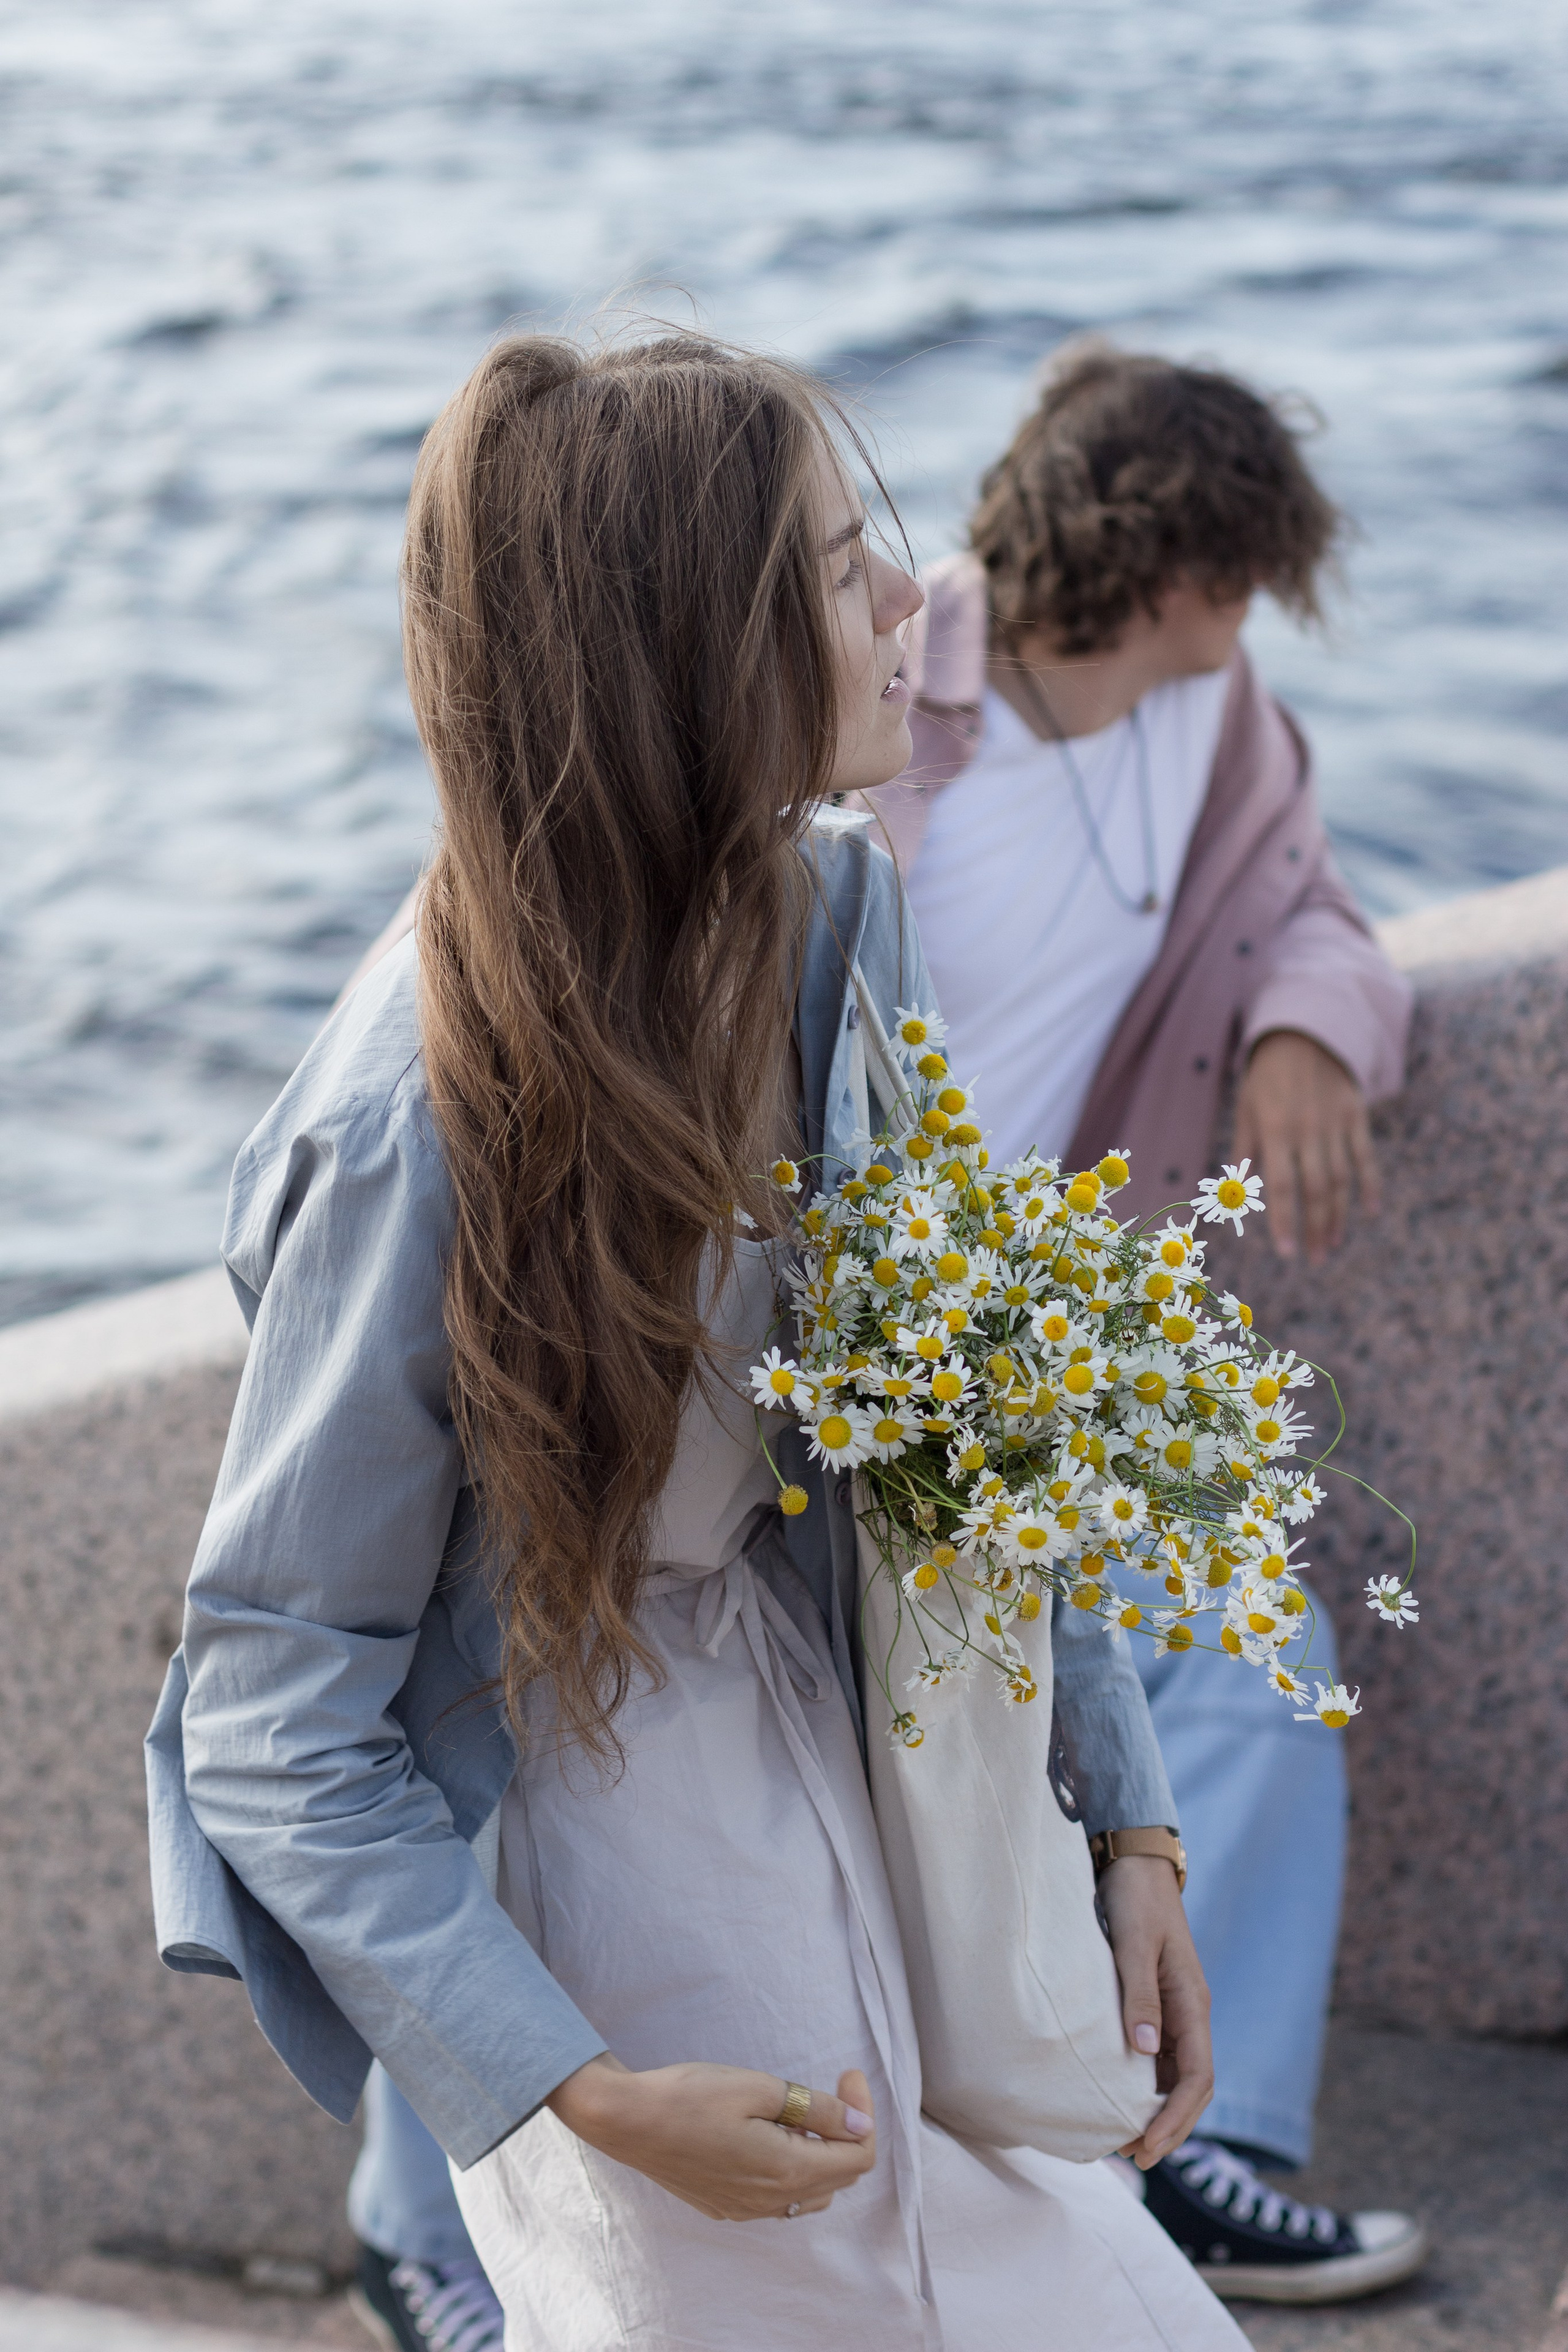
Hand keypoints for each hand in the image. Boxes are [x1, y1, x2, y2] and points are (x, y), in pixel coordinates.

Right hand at [546, 2054, 875, 2221]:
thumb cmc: (691, 2096)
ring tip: (797, 2111)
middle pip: (838, 2177)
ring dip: (819, 2153)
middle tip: (829, 2085)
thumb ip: (817, 2110)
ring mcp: (745, 2210)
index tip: (847, 2074)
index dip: (863, 2113)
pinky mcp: (723, 2206)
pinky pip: (777, 2196)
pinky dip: (790, 2167)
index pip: (857, 2158)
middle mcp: (770, 2202)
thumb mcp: (760, 2089)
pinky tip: (768, 2132)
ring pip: (809, 2192)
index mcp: (786, 2173)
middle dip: (845, 2130)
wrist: (626, 2120)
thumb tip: (861, 2125)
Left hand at [1099, 1855, 1212, 2168]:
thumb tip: (1145, 2054)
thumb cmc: (1134, 1900)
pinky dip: (1144, 2085)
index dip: (1177, 2119)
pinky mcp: (1155, 2004)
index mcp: (1193, 2004)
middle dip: (1168, 2127)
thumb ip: (1140, 1996)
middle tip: (1134, 2158)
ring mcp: (1174, 2011)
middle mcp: (1189, 2014)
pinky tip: (1119, 2098)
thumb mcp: (1134, 1945)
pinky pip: (1158, 2058)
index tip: (1149, 2148)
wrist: (1133, 1864)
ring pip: (1175, 2076)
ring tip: (1124, 2140)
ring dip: (1156, 2111)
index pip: (1198, 2079)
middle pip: (1191, 2088)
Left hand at [1233, 1029, 1379, 1264]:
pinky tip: (1369, 1211)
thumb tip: (1236, 1195)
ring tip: (1332, 1244)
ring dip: (1338, 1216)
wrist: (1306, 1031)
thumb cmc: (1266, 1076)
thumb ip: (1245, 1151)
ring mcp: (1336, 1123)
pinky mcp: (1357, 1115)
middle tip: (1315, 1259)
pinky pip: (1366, 1157)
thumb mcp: (1246, 1108)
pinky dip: (1370, 1186)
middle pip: (1316, 1190)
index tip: (1286, 1254)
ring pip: (1342, 1180)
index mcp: (1275, 1128)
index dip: (1284, 1222)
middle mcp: (1308, 1129)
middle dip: (1315, 1229)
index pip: (1281, 1186)